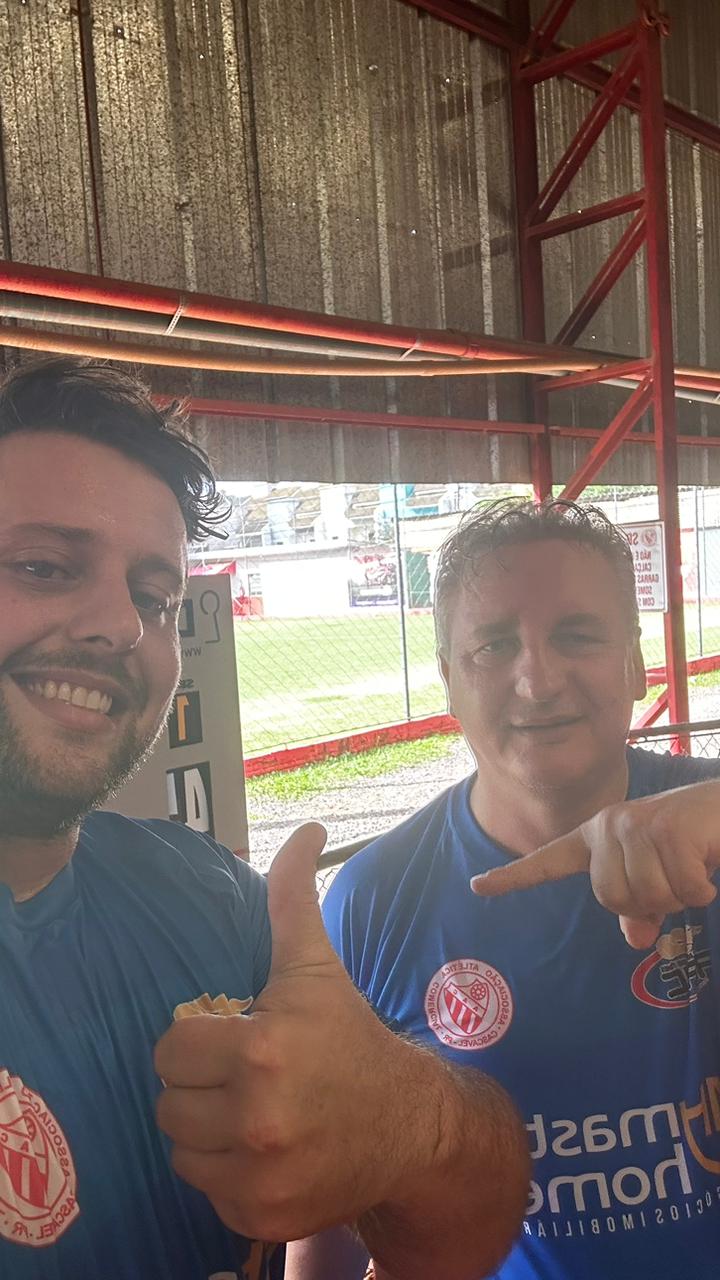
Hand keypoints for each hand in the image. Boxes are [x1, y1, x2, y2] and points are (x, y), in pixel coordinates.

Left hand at [155, 822, 441, 1242]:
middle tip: (238, 1076)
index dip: (197, 1039)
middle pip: (168, 1101)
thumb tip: (307, 828)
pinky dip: (225, 1173)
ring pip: (180, 1149)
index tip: (230, 1038)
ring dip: (205, 1131)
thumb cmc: (351, 1037)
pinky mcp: (261, 1218)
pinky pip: (205, 1190)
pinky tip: (262, 1150)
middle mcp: (258, 1117)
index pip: (171, 1047)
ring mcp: (260, 1175)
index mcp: (261, 1048)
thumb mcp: (316, 967)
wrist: (410, 1126)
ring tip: (247, 1111)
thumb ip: (293, 897)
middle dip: (197, 1085)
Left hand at [470, 781, 719, 948]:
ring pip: (648, 898)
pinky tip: (705, 862)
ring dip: (680, 894)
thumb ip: (639, 907)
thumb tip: (636, 938)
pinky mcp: (667, 830)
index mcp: (597, 837)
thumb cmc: (690, 844)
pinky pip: (681, 890)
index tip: (477, 886)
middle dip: (651, 902)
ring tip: (689, 865)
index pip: (548, 861)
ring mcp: (636, 824)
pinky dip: (700, 889)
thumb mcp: (658, 878)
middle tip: (674, 874)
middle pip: (613, 900)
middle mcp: (609, 826)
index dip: (513, 877)